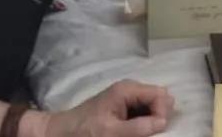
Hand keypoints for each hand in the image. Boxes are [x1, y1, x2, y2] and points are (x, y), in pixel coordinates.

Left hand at [30, 80, 173, 136]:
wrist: (58, 133)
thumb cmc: (82, 130)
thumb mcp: (110, 131)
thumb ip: (137, 127)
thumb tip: (163, 122)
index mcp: (128, 89)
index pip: (160, 95)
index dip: (161, 113)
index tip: (155, 130)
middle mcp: (130, 90)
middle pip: (159, 98)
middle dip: (159, 115)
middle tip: (148, 133)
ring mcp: (127, 98)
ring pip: (153, 106)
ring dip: (151, 120)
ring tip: (141, 133)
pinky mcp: (124, 108)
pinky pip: (144, 112)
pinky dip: (144, 122)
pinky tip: (136, 132)